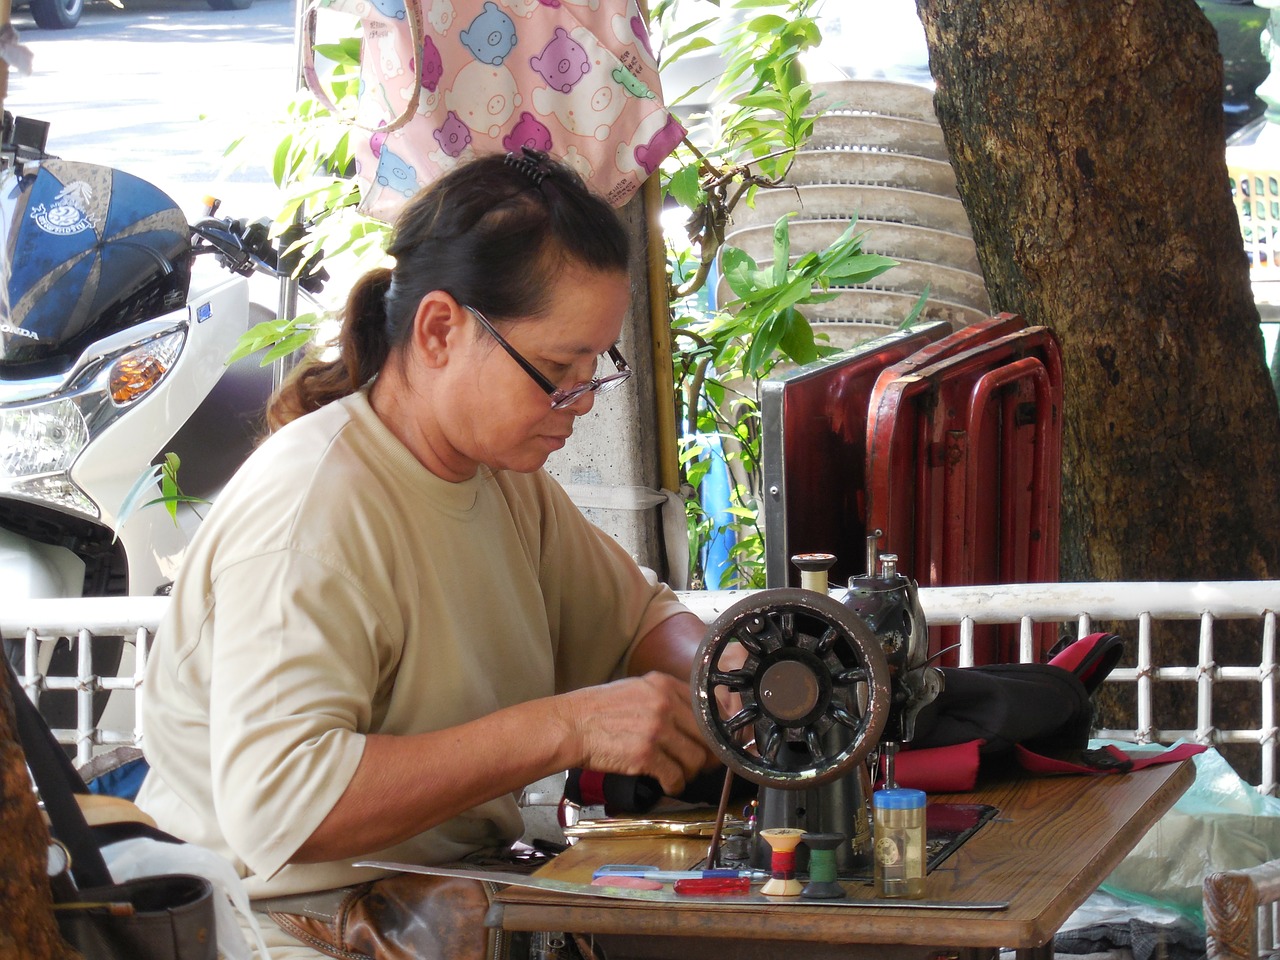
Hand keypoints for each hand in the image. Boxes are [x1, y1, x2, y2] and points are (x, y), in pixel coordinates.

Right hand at [555, 672, 713, 795]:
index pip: (706, 707)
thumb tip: (692, 718)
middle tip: (701, 764)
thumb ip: (664, 698)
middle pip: (706, 735)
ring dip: (690, 772)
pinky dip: (675, 785)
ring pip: (695, 758)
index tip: (715, 741)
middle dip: (706, 754)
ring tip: (679, 775)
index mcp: (663, 684)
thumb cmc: (598, 710)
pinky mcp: (646, 755)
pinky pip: (675, 776)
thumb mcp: (635, 689)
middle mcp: (664, 703)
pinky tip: (668, 785)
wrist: (571, 726)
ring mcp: (656, 729)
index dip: (714, 729)